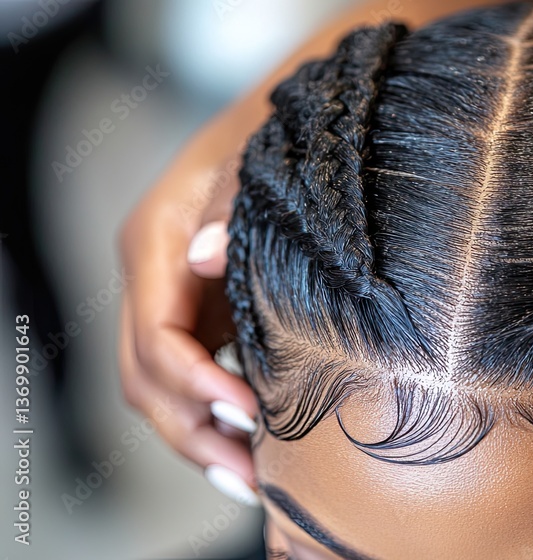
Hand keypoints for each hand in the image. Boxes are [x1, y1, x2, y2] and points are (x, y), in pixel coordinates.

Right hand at [118, 154, 261, 504]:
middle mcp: (155, 277)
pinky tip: (254, 440)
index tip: (245, 413)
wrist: (295, 116)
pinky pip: (194, 373)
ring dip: (202, 434)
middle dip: (194, 430)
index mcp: (155, 244)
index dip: (195, 383)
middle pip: (147, 378)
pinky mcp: (204, 309)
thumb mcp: (253, 164)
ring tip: (252, 477)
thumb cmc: (276, 137)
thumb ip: (229, 210)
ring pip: (163, 386)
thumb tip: (204, 259)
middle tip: (249, 475)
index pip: (155, 337)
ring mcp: (175, 297)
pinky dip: (216, 411)